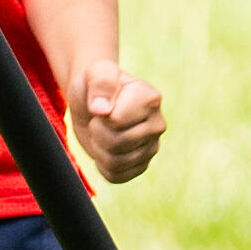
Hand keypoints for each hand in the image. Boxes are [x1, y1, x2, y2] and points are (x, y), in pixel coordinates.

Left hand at [72, 58, 166, 184]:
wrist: (93, 101)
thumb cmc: (94, 84)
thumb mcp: (95, 73)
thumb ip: (100, 84)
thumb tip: (101, 110)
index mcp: (151, 98)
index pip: (116, 121)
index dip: (100, 115)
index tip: (103, 104)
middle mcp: (158, 124)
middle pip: (115, 143)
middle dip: (97, 133)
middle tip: (100, 120)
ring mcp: (152, 147)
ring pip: (115, 163)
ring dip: (99, 149)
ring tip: (103, 133)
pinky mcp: (142, 165)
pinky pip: (117, 176)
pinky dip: (103, 166)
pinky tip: (106, 149)